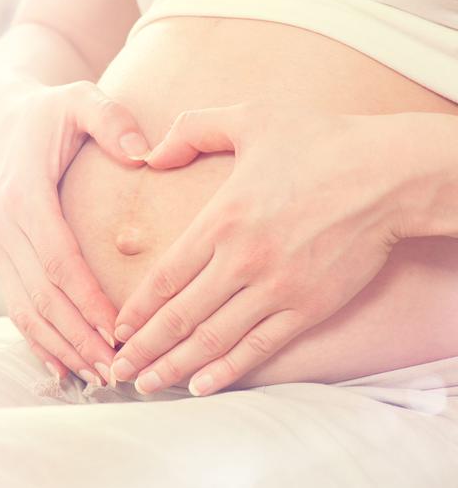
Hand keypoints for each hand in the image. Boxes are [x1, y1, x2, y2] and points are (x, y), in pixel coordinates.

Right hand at [0, 80, 148, 384]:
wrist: (4, 117)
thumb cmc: (49, 112)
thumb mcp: (80, 99)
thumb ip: (111, 120)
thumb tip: (143, 154)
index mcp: (24, 196)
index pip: (59, 260)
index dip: (86, 300)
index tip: (118, 332)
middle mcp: (3, 227)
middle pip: (42, 296)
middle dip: (78, 337)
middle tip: (116, 370)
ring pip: (26, 309)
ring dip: (60, 346)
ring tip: (96, 377)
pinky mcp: (1, 255)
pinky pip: (16, 305)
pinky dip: (37, 339)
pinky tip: (61, 366)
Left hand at [111, 103, 404, 394]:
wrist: (389, 174)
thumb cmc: (320, 143)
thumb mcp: (249, 118)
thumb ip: (191, 130)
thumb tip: (149, 155)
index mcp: (222, 220)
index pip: (165, 276)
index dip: (137, 308)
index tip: (117, 329)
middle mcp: (242, 261)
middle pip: (179, 316)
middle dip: (143, 348)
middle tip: (116, 371)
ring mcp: (276, 289)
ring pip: (212, 340)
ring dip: (174, 367)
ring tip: (146, 386)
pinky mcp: (308, 307)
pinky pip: (259, 348)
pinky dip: (226, 371)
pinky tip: (200, 386)